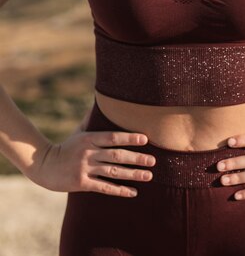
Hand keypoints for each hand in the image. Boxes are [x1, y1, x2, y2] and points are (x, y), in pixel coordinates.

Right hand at [28, 129, 155, 197]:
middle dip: (136, 158)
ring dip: (132, 174)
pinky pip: (104, 187)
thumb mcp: (78, 131)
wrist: (44, 165)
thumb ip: (91, 119)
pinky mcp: (81, 184)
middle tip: (153, 160)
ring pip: (113, 172)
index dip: (129, 138)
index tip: (145, 139)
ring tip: (148, 175)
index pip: (112, 137)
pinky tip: (133, 192)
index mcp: (89, 138)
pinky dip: (119, 190)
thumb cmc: (66, 147)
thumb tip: (102, 99)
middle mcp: (88, 153)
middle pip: (116, 155)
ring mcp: (85, 169)